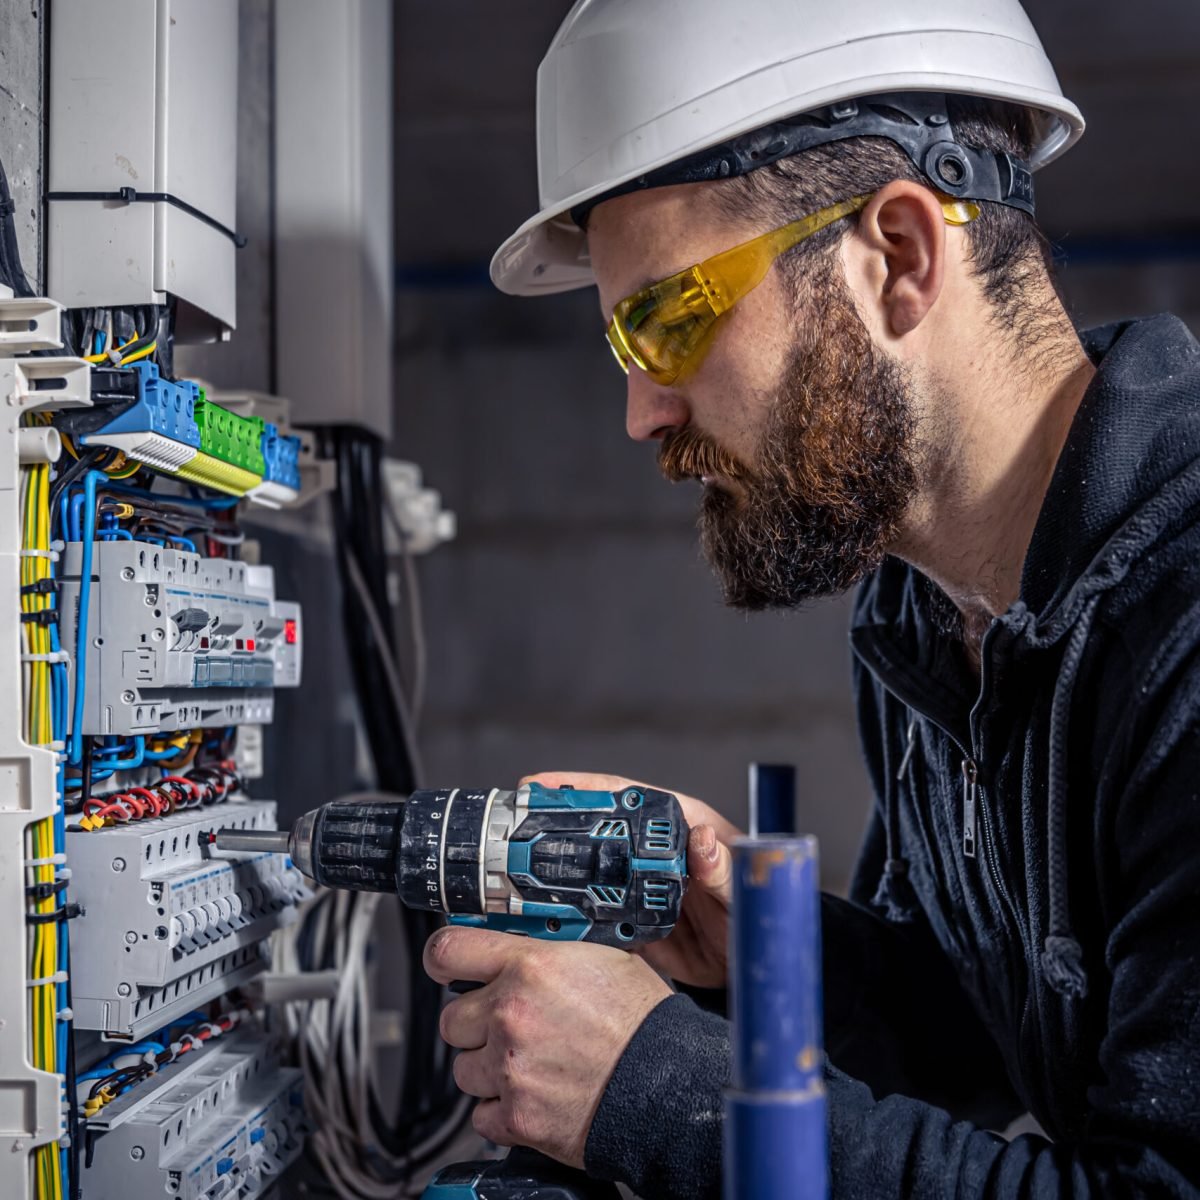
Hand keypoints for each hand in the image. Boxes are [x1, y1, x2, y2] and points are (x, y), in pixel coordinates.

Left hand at [424, 926, 671, 1166]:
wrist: (668, 1086)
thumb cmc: (643, 1023)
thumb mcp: (602, 959)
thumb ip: (552, 955)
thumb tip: (530, 949)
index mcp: (530, 967)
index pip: (449, 951)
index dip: (441, 959)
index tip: (445, 966)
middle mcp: (510, 1014)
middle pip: (451, 1019)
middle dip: (476, 1024)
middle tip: (510, 1027)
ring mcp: (509, 1069)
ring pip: (464, 1069)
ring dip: (489, 1069)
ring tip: (531, 1064)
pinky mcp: (516, 1117)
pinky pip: (482, 1115)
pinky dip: (503, 1110)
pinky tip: (536, 1095)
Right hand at [521, 772, 740, 988]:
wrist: (761, 964)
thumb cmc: (763, 910)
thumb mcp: (746, 889)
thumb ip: (724, 867)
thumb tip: (702, 839)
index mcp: (679, 827)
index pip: (624, 797)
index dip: (582, 788)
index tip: (544, 786)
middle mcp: (653, 854)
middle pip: (596, 831)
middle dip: (553, 827)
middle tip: (513, 828)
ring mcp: (641, 888)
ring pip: (589, 874)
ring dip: (556, 875)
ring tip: (515, 875)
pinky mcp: (635, 925)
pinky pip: (597, 918)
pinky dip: (571, 920)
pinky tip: (545, 922)